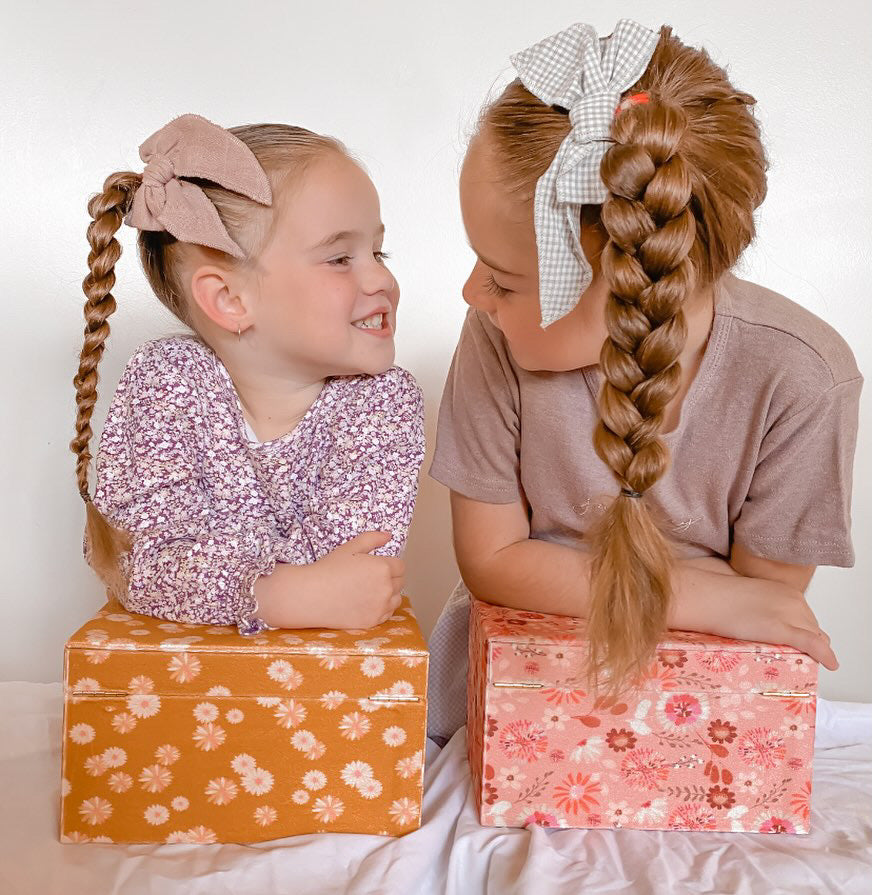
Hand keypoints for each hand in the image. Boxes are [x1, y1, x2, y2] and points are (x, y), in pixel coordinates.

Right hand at [255, 531, 404, 629]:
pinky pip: (387, 613)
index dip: (390, 565)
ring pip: (396, 598)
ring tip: (369, 591)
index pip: (400, 566)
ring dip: (388, 594)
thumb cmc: (329, 569)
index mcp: (383, 568)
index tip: (377, 567)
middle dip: (390, 578)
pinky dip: (381, 608)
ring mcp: (380, 607)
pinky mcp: (373, 621)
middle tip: (370, 578)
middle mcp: (386, 588)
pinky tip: (366, 603)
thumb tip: (389, 535)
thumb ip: (372, 539)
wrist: (311, 596)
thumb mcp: (350, 548)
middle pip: (400, 582)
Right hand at [672, 565, 837, 669]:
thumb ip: (761, 607)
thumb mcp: (745, 596)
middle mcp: (792, 600)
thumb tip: (760, 620)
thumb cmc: (714, 594)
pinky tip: (830, 664)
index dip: (802, 631)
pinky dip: (824, 655)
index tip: (795, 641)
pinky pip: (812, 644)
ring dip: (810, 650)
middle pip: (812, 628)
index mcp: (784, 590)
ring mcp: (789, 614)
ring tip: (799, 663)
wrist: (702, 596)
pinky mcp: (782, 629)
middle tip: (795, 655)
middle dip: (808, 642)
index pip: (806, 616)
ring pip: (813, 637)